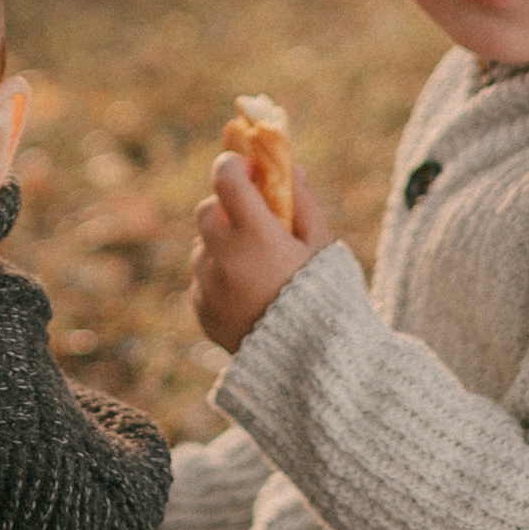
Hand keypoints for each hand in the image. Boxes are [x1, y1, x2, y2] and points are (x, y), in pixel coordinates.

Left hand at [191, 151, 330, 354]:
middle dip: (225, 209)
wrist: (310, 364)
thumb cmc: (326, 298)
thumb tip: (292, 168)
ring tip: (257, 269)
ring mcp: (208, 286)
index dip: (233, 166)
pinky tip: (249, 295)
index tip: (246, 168)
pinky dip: (218, 279)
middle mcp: (224, 258)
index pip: (226, 180)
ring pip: (203, 248)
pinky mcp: (202, 310)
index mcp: (256, 235)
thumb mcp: (324, 247)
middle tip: (252, 221)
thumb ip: (305, 203)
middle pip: (206, 211)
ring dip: (222, 247)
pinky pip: (202, 281)